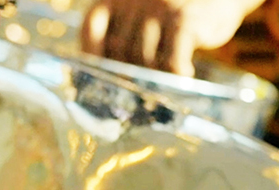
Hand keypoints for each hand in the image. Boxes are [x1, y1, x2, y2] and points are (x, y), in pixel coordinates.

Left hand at [80, 0, 255, 75]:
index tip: (99, 77)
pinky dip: (176, 74)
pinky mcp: (185, 21)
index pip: (92, 27)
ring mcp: (160, 8)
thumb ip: (127, 35)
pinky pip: (172, 61)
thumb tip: (112, 77)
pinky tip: (186, 74)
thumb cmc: (181, 10)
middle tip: (142, 91)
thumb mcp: (148, 13)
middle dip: (129, 75)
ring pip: (144, 59)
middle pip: (120, 49)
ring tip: (167, 84)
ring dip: (155, 78)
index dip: (92, 55)